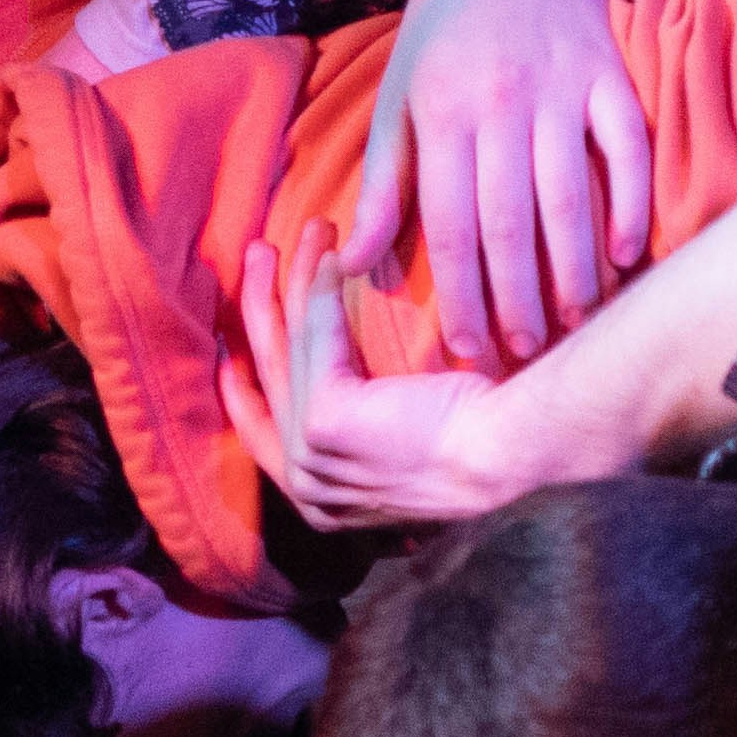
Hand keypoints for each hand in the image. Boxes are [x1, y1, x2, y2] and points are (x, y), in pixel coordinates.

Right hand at [217, 228, 538, 530]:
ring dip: (293, 277)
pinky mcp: (325, 417)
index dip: (244, 387)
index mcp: (322, 504)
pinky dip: (321, 284)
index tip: (234, 347)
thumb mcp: (398, 441)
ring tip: (308, 231)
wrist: (502, 449)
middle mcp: (306, 487)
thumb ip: (360, 426)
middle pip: (269, 377)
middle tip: (258, 256)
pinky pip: (315, 333)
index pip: (262, 435)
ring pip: (290, 345)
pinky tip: (331, 248)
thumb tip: (345, 388)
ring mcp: (311, 454)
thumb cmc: (473, 443)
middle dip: (258, 308)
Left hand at [346, 0, 652, 375]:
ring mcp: (561, 87)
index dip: (459, 294)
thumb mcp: (398, 100)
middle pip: (510, 222)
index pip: (448, 224)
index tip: (467, 349)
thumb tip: (355, 264)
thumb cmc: (441, 30)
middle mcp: (501, 104)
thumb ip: (384, 186)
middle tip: (524, 357)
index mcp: (441, 115)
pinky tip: (629, 255)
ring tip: (573, 325)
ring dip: (574, 270)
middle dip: (517, 299)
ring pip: (570, 195)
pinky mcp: (610, 71)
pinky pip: (626, 148)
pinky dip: (630, 203)